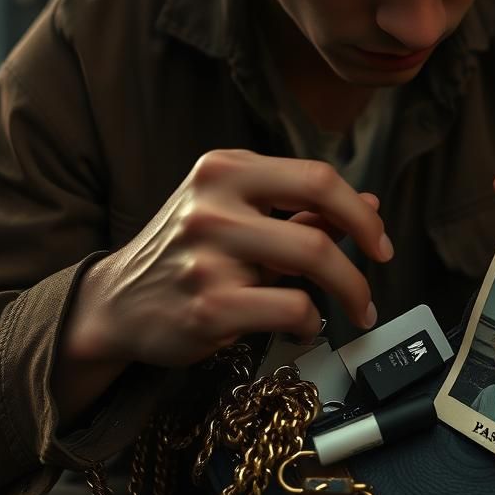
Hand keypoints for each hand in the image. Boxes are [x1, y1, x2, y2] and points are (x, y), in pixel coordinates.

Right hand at [66, 149, 393, 371]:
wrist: (115, 303)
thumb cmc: (184, 255)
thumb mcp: (235, 215)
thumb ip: (298, 209)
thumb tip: (369, 204)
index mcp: (224, 169)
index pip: (316, 177)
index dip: (360, 213)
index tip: (378, 241)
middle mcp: (212, 204)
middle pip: (318, 226)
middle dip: (361, 265)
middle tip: (371, 291)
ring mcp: (206, 255)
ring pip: (311, 265)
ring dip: (348, 293)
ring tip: (354, 310)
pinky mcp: (207, 305)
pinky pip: (291, 309)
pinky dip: (311, 321)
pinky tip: (302, 325)